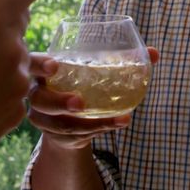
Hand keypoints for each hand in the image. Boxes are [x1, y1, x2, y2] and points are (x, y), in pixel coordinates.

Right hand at [28, 47, 159, 149]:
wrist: (66, 117)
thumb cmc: (81, 83)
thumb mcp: (93, 71)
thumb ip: (122, 60)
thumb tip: (154, 53)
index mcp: (45, 70)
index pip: (34, 63)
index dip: (40, 65)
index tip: (54, 66)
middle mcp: (38, 93)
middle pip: (39, 99)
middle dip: (58, 102)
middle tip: (80, 103)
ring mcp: (43, 117)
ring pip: (60, 124)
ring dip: (88, 123)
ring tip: (115, 120)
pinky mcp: (54, 135)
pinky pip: (74, 136)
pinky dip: (97, 131)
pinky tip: (116, 124)